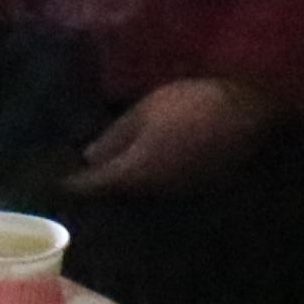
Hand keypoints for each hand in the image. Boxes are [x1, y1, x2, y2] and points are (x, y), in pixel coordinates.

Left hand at [68, 76, 279, 196]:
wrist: (252, 117)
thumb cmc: (193, 106)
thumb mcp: (147, 111)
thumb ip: (116, 136)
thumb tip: (89, 157)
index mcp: (134, 172)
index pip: (92, 185)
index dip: (69, 183)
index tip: (52, 180)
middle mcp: (153, 194)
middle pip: (116, 197)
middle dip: (95, 187)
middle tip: (75, 175)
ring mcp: (176, 196)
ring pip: (138, 196)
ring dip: (122, 188)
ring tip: (106, 172)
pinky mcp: (195, 192)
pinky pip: (160, 191)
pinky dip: (146, 183)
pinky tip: (144, 169)